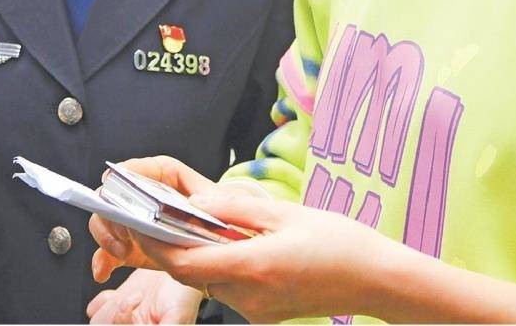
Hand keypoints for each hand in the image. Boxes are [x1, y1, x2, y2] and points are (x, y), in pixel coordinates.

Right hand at [88, 156, 218, 281]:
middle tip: (125, 227)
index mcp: (176, 185)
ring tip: (120, 251)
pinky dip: (102, 260)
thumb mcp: (230, 210)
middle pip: (121, 194)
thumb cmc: (228, 225)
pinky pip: (109, 252)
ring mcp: (139, 226)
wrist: (228, 256)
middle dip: (115, 208)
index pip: (154, 169)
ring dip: (106, 234)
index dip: (132, 170)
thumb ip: (219, 204)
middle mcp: (151, 202)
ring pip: (109, 220)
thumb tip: (197, 204)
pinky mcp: (134, 250)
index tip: (116, 176)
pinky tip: (103, 272)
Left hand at [109, 191, 393, 323]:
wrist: (375, 279)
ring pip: (210, 281)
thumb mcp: (285, 213)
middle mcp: (248, 296)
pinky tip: (239, 245)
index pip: (183, 263)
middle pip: (192, 274)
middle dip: (176, 246)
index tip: (140, 223)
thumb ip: (234, 208)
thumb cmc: (338, 242)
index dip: (155, 245)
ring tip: (209, 224)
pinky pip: (230, 288)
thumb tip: (195, 203)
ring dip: (201, 256)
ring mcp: (256, 310)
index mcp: (252, 267)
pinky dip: (223, 266)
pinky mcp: (264, 313)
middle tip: (168, 216)